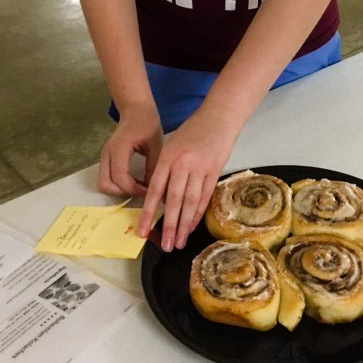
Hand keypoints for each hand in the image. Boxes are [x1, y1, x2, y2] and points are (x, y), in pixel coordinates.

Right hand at [98, 102, 163, 196]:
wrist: (135, 108)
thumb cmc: (147, 123)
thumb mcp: (156, 144)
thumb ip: (153, 166)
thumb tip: (154, 189)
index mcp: (119, 148)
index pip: (120, 178)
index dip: (134, 189)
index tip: (149, 191)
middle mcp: (107, 153)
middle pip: (105, 185)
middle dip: (123, 192)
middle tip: (142, 190)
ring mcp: (104, 156)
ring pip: (103, 184)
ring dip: (119, 190)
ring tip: (139, 186)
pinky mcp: (106, 158)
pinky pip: (107, 178)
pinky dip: (118, 185)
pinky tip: (134, 180)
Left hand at [137, 108, 237, 251]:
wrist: (219, 117)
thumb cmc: (192, 131)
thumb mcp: (172, 146)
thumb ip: (165, 171)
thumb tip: (162, 200)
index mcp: (168, 157)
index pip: (155, 189)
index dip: (149, 212)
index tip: (143, 231)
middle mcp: (183, 164)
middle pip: (174, 200)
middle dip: (169, 225)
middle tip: (165, 245)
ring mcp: (201, 168)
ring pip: (190, 202)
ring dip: (184, 225)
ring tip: (179, 242)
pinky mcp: (215, 172)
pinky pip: (205, 197)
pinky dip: (198, 214)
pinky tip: (192, 226)